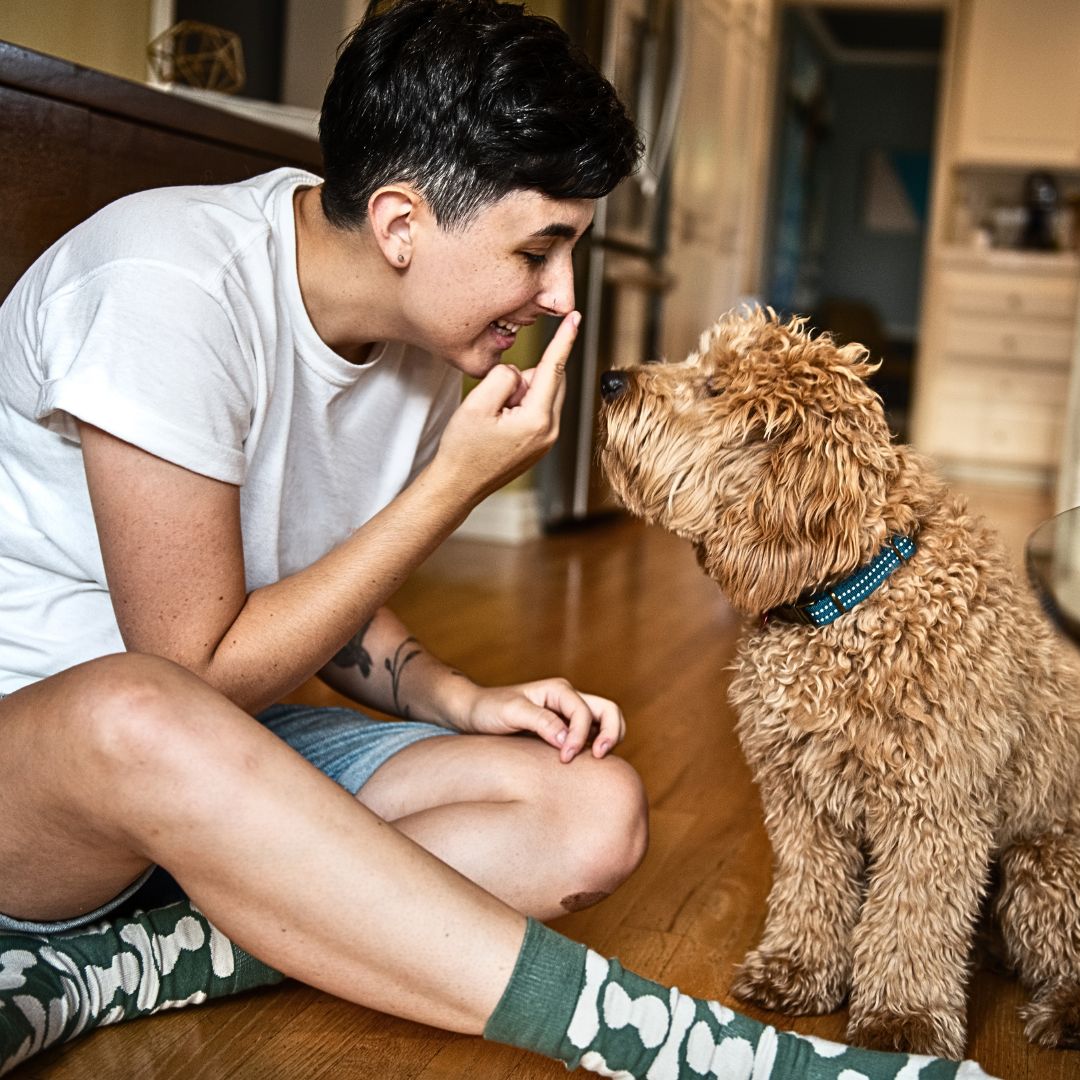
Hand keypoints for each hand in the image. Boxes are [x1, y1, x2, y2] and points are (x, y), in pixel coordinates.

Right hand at [433, 312, 579, 502]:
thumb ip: (503, 376)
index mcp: (537, 419)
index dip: (563, 340)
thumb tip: (517, 372)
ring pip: (541, 394)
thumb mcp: (477, 403)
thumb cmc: (463, 449)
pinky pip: (536, 409)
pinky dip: (520, 406)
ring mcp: (548, 440)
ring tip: (494, 418)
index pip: (553, 368)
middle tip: (495, 400)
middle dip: (522, 378)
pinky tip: (499, 424)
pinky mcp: (541, 444)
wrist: (458, 485)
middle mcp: (550, 430)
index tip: (575, 318)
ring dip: (519, 394)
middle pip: (548, 380)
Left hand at [453, 677, 625, 762]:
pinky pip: (591, 735)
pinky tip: (582, 764)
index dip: (580, 736)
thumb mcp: (511, 713)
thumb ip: (541, 722)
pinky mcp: (564, 728)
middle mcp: (567, 699)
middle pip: (608, 710)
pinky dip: (596, 747)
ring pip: (605, 722)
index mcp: (558, 690)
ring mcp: (568, 713)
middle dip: (611, 733)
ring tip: (596, 761)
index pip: (584, 712)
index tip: (565, 758)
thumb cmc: (488, 709)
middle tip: (600, 757)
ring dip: (608, 739)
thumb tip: (567, 739)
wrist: (473, 712)